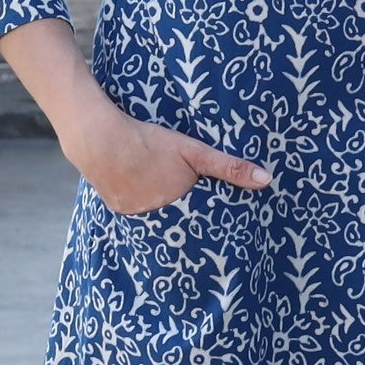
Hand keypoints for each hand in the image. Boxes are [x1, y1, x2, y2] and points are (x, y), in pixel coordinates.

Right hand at [70, 105, 270, 216]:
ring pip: (159, 220)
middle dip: (189, 220)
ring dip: (165, 213)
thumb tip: (266, 180)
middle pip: (181, 224)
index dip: (210, 221)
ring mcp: (136, 218)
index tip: (220, 226)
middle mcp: (158, 220)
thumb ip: (229, 167)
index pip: (203, 223)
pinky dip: (145, 207)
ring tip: (168, 198)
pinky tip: (144, 192)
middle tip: (194, 209)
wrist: (98, 138)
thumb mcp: (194, 151)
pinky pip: (138, 217)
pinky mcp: (118, 212)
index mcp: (180, 208)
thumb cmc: (149, 142)